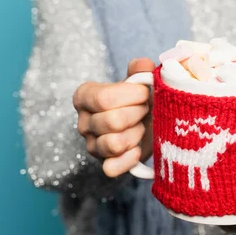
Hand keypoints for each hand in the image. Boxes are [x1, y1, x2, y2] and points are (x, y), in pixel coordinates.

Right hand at [73, 58, 154, 177]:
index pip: (104, 99)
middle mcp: (83, 122)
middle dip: (137, 115)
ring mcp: (92, 146)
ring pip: (112, 144)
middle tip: (145, 110)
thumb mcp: (141, 80)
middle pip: (112, 121)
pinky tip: (139, 147)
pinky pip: (112, 168)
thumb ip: (141, 70)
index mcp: (85, 96)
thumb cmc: (142, 98)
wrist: (152, 121)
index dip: (132, 96)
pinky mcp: (104, 165)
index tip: (145, 93)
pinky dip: (130, 158)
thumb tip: (143, 66)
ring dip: (135, 135)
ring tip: (141, 127)